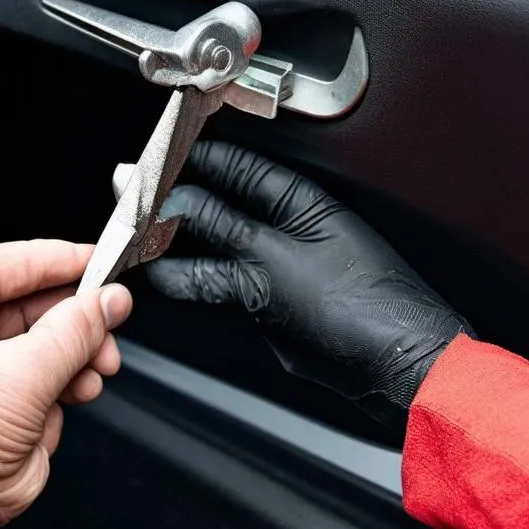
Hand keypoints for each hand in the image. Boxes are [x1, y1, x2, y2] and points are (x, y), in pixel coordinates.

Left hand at [0, 241, 131, 522]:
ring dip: (55, 379)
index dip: (61, 264)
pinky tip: (40, 427)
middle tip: (105, 340)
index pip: (5, 264)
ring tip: (81, 387)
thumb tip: (106, 303)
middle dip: (68, 336)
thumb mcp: (23, 374)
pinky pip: (3, 400)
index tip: (101, 265)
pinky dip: (31, 412)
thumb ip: (76, 332)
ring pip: (16, 362)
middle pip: (15, 316)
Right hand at [148, 143, 469, 432]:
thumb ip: (223, 230)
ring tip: (137, 237)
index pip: (236, 166)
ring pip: (216, 246)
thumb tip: (180, 205)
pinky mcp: (271, 302)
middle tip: (133, 201)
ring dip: (177, 243)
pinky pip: (221, 283)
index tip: (153, 163)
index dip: (193, 161)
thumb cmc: (362, 306)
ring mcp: (278, 266)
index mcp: (300, 200)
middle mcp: (287, 229)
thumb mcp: (276, 259)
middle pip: (220, 205)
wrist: (395, 368)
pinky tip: (165, 277)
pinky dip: (190, 280)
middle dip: (175, 202)